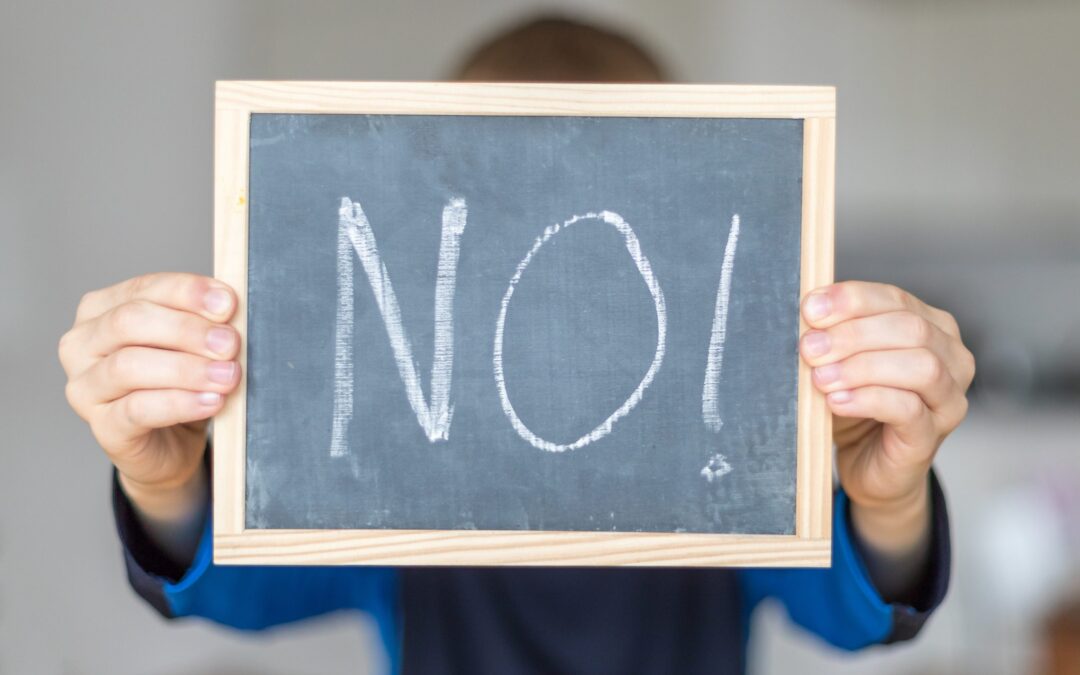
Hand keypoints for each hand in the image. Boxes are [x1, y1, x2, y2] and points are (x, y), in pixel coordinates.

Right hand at [59, 273, 239, 516]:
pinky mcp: (102, 427)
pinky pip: (137, 410)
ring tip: (227, 376)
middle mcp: (82, 345)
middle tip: (229, 343)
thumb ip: (204, 323)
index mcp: (101, 310)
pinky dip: (180, 403)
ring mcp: (85, 387)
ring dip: (186, 369)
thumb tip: (228, 306)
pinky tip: (211, 401)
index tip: (227, 303)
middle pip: (129, 322)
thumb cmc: (181, 384)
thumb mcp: (193, 345)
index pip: (143, 289)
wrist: (172, 446)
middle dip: (186, 330)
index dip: (187, 293)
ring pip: (128, 366)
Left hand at [800, 281, 973, 554]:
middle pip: (911, 329)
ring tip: (821, 378)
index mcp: (932, 328)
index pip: (896, 299)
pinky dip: (868, 400)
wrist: (866, 464)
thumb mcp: (841, 361)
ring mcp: (948, 399)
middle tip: (809, 347)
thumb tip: (808, 313)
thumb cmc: (856, 405)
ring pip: (921, 367)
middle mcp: (951, 359)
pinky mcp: (932, 436)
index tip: (810, 309)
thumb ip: (834, 335)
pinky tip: (836, 401)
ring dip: (862, 367)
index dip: (851, 300)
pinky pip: (908, 409)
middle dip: (853, 334)